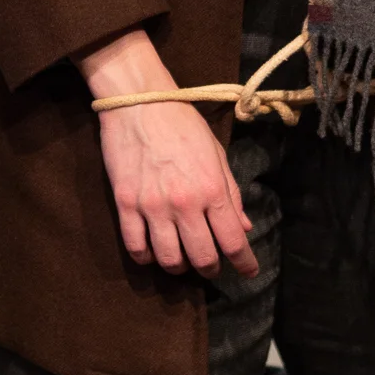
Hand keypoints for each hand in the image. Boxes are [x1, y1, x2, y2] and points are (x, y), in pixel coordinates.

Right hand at [77, 29, 257, 279]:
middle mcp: (185, 203)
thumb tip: (243, 226)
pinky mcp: (126, 204)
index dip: (244, 263)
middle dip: (211, 269)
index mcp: (212, 189)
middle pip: (202, 258)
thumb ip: (231, 193)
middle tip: (212, 267)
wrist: (139, 102)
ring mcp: (153, 206)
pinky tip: (153, 254)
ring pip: (169, 259)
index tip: (248, 272)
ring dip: (179, 268)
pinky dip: (146, 258)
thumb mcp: (216, 154)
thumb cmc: (183, 124)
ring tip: (183, 261)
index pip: (233, 241)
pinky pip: (135, 247)